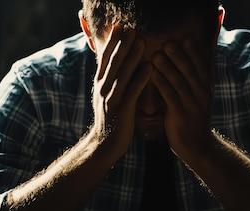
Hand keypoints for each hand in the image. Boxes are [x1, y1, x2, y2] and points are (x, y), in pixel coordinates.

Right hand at [92, 26, 151, 157]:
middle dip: (122, 44)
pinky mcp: (121, 110)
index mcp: (100, 85)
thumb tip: (117, 66)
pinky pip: (132, 91)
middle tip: (131, 28)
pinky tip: (149, 68)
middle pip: (113, 62)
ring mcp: (111, 99)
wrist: (103, 145)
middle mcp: (103, 89)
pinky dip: (141, 78)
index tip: (119, 26)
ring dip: (131, 56)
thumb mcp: (107, 98)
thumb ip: (112, 82)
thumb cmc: (110, 121)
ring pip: (122, 74)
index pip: (105, 59)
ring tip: (141, 41)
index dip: (112, 42)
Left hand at [151, 36, 213, 159]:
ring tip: (157, 54)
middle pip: (190, 71)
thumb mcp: (199, 98)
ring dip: (168, 67)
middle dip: (179, 56)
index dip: (194, 52)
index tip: (186, 37)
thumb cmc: (192, 118)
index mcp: (205, 88)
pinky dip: (161, 83)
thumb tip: (195, 62)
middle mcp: (201, 94)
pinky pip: (170, 96)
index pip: (202, 66)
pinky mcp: (181, 115)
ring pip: (180, 82)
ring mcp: (192, 105)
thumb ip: (196, 81)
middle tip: (168, 41)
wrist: (197, 146)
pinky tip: (152, 74)